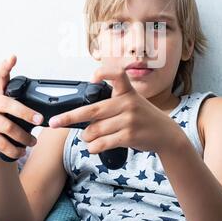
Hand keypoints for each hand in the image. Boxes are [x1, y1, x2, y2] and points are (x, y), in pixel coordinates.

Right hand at [0, 55, 42, 159]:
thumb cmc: (7, 119)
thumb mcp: (14, 107)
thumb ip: (24, 103)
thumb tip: (52, 108)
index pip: (0, 75)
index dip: (5, 66)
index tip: (13, 57)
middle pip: (7, 105)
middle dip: (25, 113)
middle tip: (40, 119)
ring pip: (5, 127)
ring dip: (23, 136)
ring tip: (33, 141)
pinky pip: (0, 143)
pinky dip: (14, 149)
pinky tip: (21, 150)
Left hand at [48, 66, 176, 153]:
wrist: (166, 134)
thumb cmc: (143, 117)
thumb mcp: (132, 103)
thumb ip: (111, 104)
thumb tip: (81, 118)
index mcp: (127, 91)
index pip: (117, 75)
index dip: (104, 73)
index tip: (92, 78)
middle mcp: (128, 103)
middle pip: (92, 111)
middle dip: (70, 117)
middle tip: (55, 122)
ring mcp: (129, 120)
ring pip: (95, 130)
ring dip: (86, 137)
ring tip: (87, 138)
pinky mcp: (130, 136)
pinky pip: (103, 143)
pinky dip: (93, 147)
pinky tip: (93, 147)